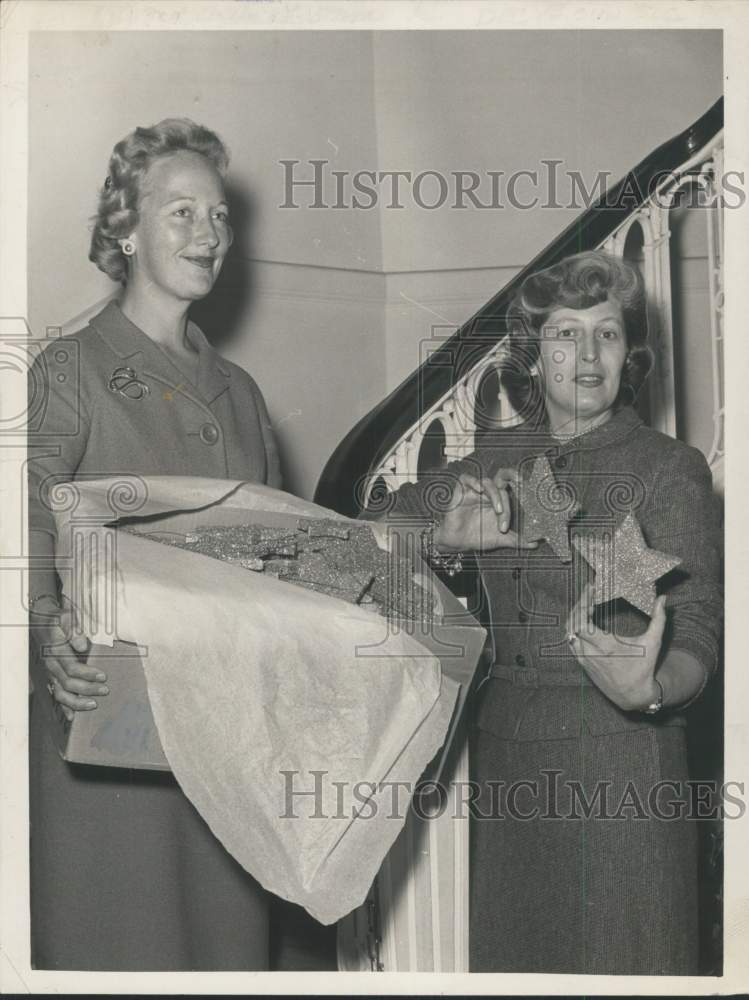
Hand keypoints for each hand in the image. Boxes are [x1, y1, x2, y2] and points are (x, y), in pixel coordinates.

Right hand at [30, 595, 106, 720]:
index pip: (71, 667)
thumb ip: (74, 630)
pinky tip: (73, 717)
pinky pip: (57, 696)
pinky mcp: (52, 678)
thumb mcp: (65, 617)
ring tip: (94, 705)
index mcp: (55, 651)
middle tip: (105, 691)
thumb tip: (82, 645)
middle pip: (68, 683)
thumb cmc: (57, 620)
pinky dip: (65, 707)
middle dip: (87, 689)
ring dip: (77, 702)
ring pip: (61, 694)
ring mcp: (51, 674)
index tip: (103, 676)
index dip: (87, 674)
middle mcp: (51, 665)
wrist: (42, 622)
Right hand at [436, 468, 537, 552]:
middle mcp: (488, 494)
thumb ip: (518, 540)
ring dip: (496, 495)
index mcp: (499, 501)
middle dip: (512, 476)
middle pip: (502, 478)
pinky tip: (479, 491)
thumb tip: (535, 543)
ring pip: (488, 482)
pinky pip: (465, 479)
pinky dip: (474, 482)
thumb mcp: (502, 539)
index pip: (511, 486)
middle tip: (521, 483)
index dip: (520, 483)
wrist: (459, 544)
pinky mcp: (461, 492)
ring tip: (499, 511)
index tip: (529, 489)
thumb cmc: (479, 537)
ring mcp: (475, 492)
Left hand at [566, 585, 666, 711]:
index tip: (591, 591)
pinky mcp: (582, 663)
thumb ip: (659, 619)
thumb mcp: (654, 643)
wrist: (633, 695)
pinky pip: (572, 642)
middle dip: (579, 606)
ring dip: (575, 616)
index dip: (583, 604)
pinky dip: (575, 628)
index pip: (582, 622)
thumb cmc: (644, 668)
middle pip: (572, 624)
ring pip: (569, 632)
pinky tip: (585, 620)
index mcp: (606, 647)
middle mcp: (591, 653)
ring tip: (587, 604)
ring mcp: (584, 659)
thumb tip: (663, 598)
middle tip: (589, 595)